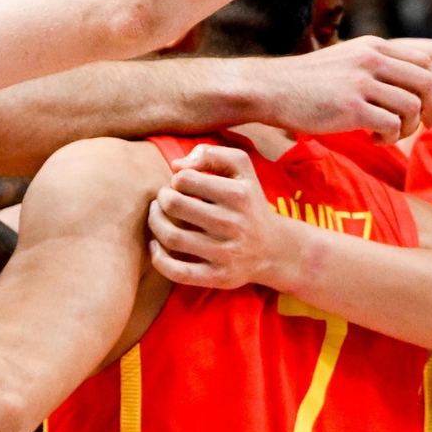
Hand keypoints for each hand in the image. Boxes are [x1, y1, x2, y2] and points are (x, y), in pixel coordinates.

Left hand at [147, 144, 291, 288]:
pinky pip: (177, 272)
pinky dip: (158, 258)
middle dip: (161, 198)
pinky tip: (156, 245)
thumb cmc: (250, 202)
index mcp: (238, 194)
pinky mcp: (218, 277)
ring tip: (158, 216)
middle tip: (165, 200)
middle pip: (173, 205)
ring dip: (155, 223)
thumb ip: (211, 154)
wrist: (276, 249)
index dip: (176, 179)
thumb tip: (176, 165)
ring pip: (171, 237)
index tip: (182, 186)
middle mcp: (232, 224)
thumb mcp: (242, 169)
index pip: (184, 179)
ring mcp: (225, 254)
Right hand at [252, 36, 431, 140]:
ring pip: (411, 106)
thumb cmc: (309, 82)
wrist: (270, 89)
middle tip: (425, 125)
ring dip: (408, 127)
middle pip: (426, 82)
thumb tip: (418, 87)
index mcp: (373, 46)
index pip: (426, 60)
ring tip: (390, 134)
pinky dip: (389, 137)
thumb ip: (379, 66)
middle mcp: (371, 59)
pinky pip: (390, 125)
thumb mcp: (347, 59)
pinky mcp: (350, 108)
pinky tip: (373, 139)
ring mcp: (360, 82)